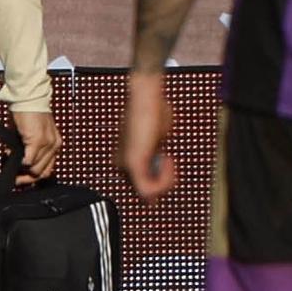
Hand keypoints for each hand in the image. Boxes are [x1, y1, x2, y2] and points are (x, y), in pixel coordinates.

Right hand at [11, 109, 60, 186]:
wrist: (29, 99)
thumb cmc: (28, 114)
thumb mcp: (32, 135)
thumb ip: (29, 149)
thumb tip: (19, 163)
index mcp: (55, 144)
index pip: (48, 169)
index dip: (34, 178)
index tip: (22, 179)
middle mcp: (54, 145)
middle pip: (42, 173)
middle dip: (26, 179)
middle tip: (14, 178)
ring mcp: (47, 144)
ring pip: (35, 169)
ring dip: (21, 171)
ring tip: (10, 164)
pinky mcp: (37, 141)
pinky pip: (29, 161)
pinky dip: (20, 163)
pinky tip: (12, 158)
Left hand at [121, 70, 177, 201]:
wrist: (146, 96)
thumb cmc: (153, 110)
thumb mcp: (158, 137)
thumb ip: (158, 156)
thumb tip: (164, 165)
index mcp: (125, 160)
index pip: (143, 185)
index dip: (162, 179)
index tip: (168, 160)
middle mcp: (121, 166)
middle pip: (146, 193)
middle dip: (165, 181)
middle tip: (170, 161)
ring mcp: (125, 166)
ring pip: (148, 194)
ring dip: (166, 180)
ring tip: (169, 159)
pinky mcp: (133, 163)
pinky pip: (148, 189)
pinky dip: (164, 179)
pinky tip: (167, 160)